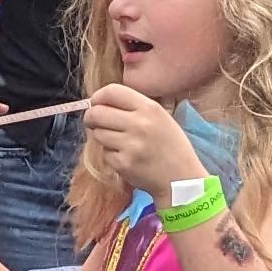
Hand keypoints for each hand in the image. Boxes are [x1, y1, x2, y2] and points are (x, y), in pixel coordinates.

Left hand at [77, 83, 206, 196]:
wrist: (180, 179)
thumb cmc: (170, 146)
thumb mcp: (160, 117)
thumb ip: (133, 107)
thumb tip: (100, 104)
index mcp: (149, 108)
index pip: (111, 91)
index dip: (98, 97)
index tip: (95, 104)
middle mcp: (139, 123)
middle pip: (98, 112)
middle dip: (91, 118)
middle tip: (93, 123)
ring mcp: (131, 144)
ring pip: (98, 133)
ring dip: (102, 137)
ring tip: (118, 143)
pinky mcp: (124, 163)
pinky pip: (105, 154)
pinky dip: (110, 156)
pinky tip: (126, 158)